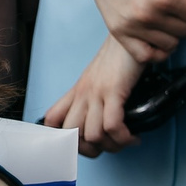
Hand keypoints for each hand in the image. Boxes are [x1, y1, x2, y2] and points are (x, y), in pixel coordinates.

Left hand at [42, 35, 142, 154]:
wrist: (130, 35)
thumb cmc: (118, 57)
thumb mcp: (98, 77)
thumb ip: (92, 95)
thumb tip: (98, 120)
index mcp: (76, 91)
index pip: (52, 121)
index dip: (60, 138)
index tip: (84, 145)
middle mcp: (82, 94)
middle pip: (72, 135)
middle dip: (91, 150)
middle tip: (109, 146)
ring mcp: (96, 92)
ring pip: (93, 135)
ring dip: (112, 146)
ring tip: (126, 141)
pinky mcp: (113, 90)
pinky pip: (111, 126)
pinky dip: (123, 137)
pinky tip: (133, 136)